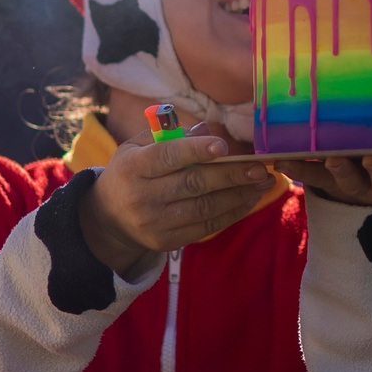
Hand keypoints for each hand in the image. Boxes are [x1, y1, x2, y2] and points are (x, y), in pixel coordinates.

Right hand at [84, 132, 286, 271]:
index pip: (167, 156)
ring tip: (263, 182)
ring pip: (205, 208)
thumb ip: (169, 136)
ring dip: (239, 195)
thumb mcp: (137, 148)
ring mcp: (154, 223)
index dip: (196, 151)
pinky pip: (207, 227)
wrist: (108, 218)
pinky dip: (232, 212)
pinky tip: (249, 199)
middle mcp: (142, 196)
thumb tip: (206, 129)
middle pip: (193, 184)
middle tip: (260, 168)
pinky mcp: (166, 241)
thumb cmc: (131, 172)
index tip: (223, 146)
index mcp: (133, 166)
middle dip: (231, 175)